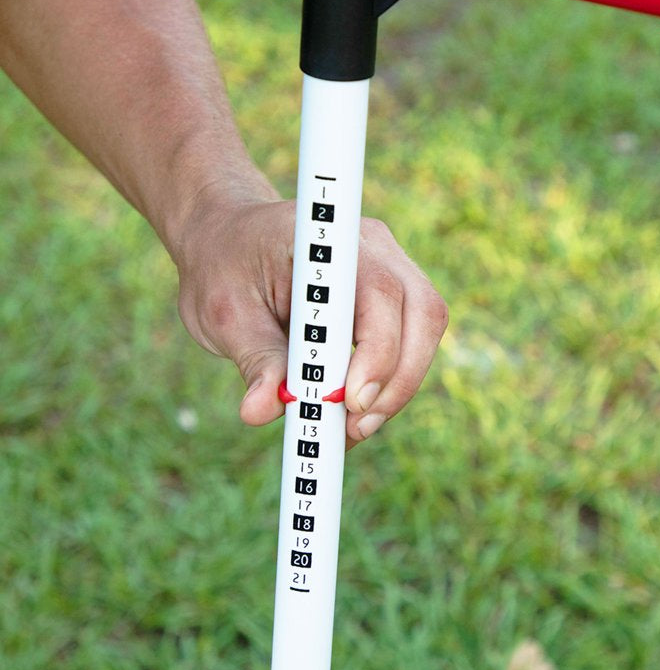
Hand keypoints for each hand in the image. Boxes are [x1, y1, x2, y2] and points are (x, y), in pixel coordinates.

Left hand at [173, 194, 447, 445]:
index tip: (350, 401)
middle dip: (398, 380)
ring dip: (397, 387)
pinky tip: (352, 415)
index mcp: (329, 240)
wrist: (226, 240)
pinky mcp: (391, 299)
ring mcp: (390, 269)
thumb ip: (254, 359)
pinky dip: (388, 384)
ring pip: (425, 330)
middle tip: (355, 428)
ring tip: (350, 429)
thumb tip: (261, 409)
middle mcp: (374, 248)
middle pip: (422, 313)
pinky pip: (410, 342)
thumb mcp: (225, 314)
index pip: (380, 290)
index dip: (378, 350)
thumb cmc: (224, 269)